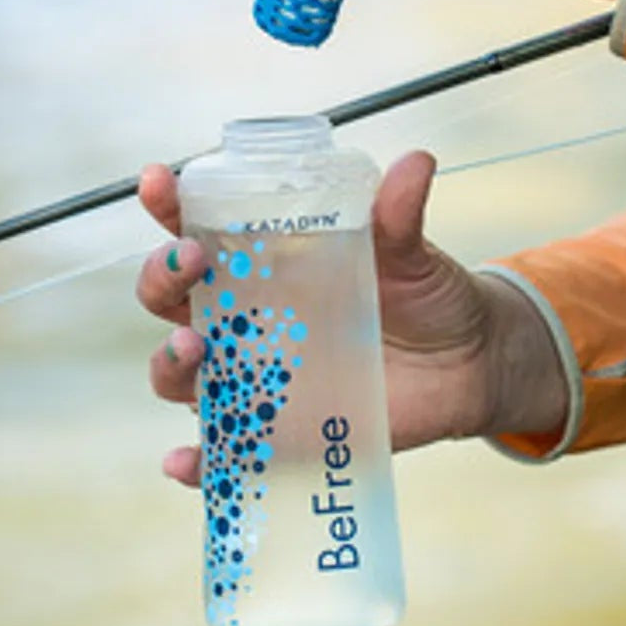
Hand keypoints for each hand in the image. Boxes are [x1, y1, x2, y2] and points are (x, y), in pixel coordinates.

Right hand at [136, 152, 568, 485]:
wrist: (468, 363)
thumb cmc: (427, 295)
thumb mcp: (411, 253)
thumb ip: (399, 214)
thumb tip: (415, 163)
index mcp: (263, 262)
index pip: (197, 228)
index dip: (168, 206)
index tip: (157, 181)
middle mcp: (243, 319)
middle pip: (170, 300)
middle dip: (162, 279)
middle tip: (190, 263)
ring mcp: (253, 377)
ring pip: (180, 373)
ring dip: (170, 362)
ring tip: (195, 349)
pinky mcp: (274, 433)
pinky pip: (219, 453)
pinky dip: (195, 462)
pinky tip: (184, 460)